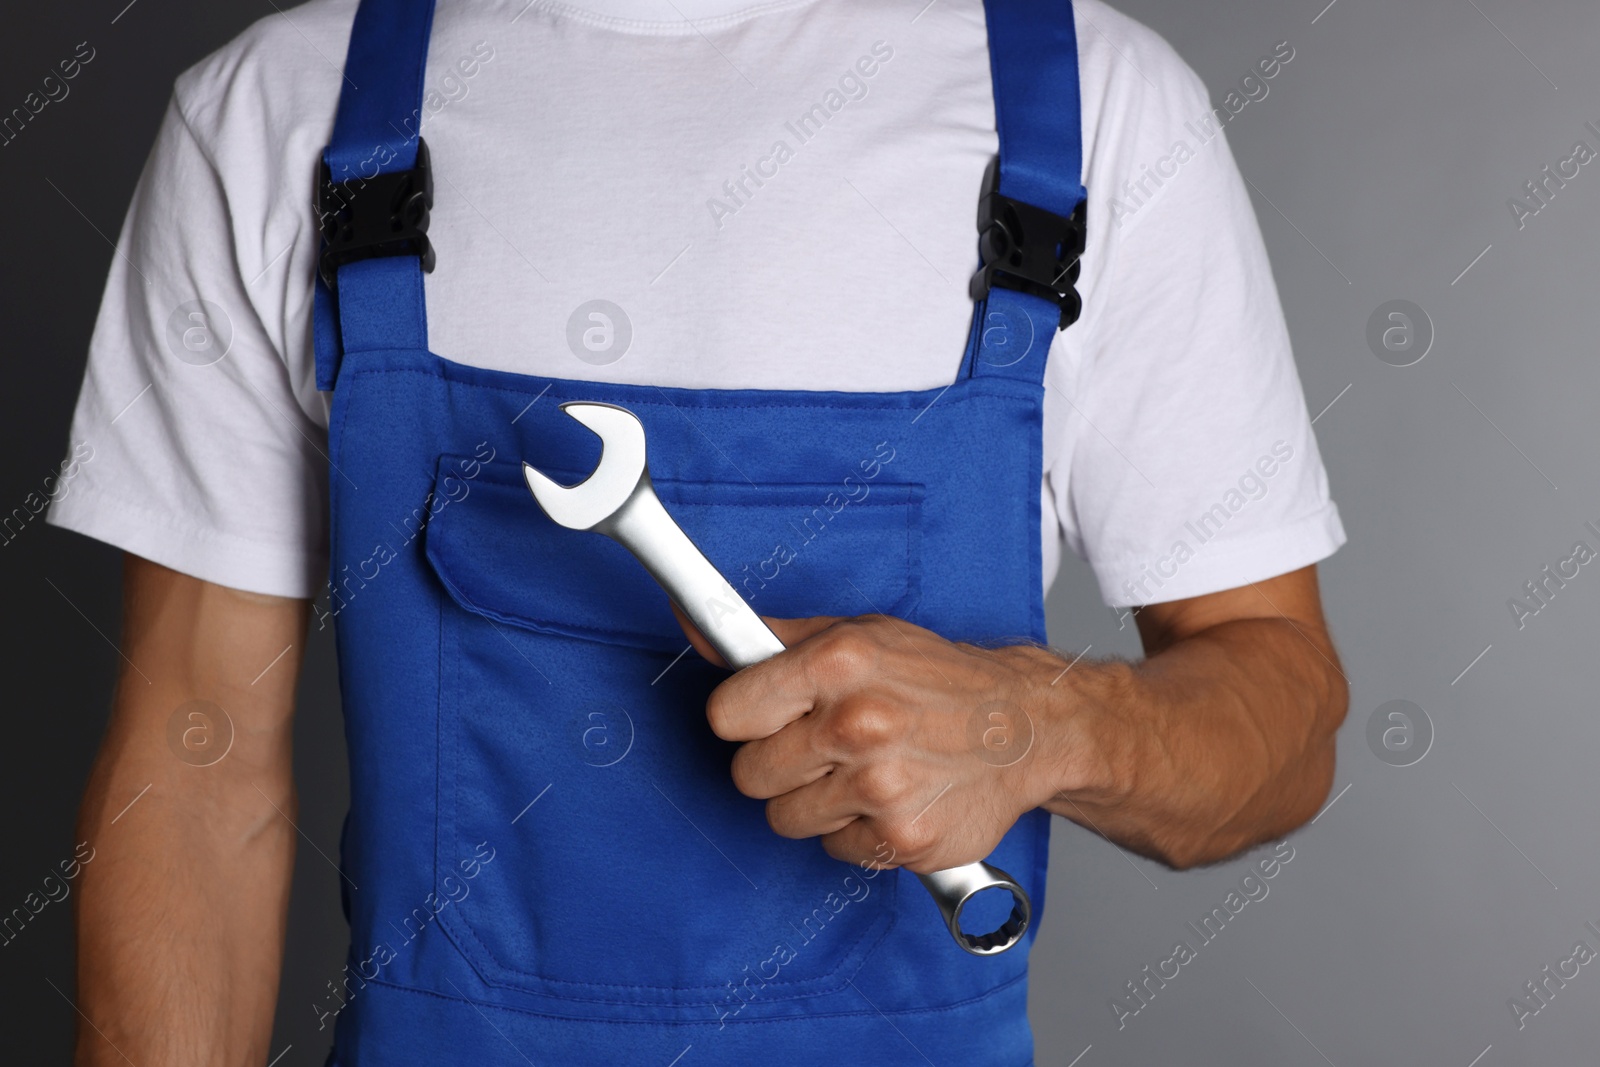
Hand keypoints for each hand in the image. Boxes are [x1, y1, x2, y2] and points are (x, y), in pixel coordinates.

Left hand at [675, 609, 1107, 872]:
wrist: (1027, 727)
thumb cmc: (936, 678)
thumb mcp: (858, 635)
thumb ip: (772, 639)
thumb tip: (697, 626)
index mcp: (838, 663)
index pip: (727, 714)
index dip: (744, 718)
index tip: (767, 716)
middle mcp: (858, 724)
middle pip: (748, 774)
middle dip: (778, 764)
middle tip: (824, 746)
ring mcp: (881, 787)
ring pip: (784, 818)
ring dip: (815, 802)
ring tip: (863, 770)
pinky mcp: (902, 840)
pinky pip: (835, 850)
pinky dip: (858, 832)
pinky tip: (892, 799)